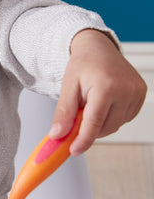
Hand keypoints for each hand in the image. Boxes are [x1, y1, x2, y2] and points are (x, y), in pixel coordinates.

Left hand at [49, 29, 146, 154]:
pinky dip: (111, 117)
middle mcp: (126, 89)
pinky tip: (103, 104)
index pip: (94, 123)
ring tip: (89, 105)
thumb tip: (57, 136)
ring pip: (115, 124)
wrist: (97, 47)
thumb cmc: (81, 65)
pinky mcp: (141, 94)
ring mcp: (137, 92)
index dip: (83, 140)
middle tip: (76, 122)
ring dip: (100, 124)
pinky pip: (124, 117)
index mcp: (106, 86)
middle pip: (106, 127)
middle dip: (89, 130)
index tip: (73, 151)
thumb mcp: (68, 87)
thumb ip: (64, 113)